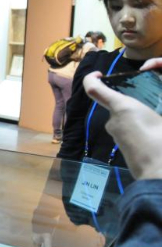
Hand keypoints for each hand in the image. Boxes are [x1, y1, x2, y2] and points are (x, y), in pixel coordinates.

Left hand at [82, 61, 161, 179]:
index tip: (99, 75)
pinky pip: (127, 130)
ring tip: (156, 119)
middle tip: (151, 102)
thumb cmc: (160, 139)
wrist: (159, 171)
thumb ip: (144, 103)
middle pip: (116, 104)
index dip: (91, 79)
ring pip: (123, 118)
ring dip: (136, 116)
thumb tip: (139, 98)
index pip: (94, 89)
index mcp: (122, 108)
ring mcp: (116, 134)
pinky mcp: (120, 146)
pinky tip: (153, 132)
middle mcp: (113, 120)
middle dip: (130, 100)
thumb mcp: (151, 113)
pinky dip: (137, 128)